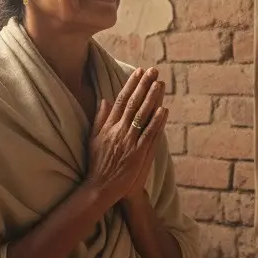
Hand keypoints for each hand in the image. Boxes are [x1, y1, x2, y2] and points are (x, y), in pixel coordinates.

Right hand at [84, 67, 168, 208]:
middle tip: (153, 71)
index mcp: (108, 126)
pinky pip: (149, 134)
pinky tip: (163, 110)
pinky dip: (156, 122)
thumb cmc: (98, 163)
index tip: (139, 72)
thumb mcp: (94, 138)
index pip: (121, 100)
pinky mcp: (138, 153)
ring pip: (143, 116)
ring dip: (152, 99)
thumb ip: (100, 118)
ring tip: (160, 84)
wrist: (101, 187)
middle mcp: (119, 131)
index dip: (131, 84)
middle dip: (144, 85)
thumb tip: (105, 99)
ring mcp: (129, 142)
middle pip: (134, 104)